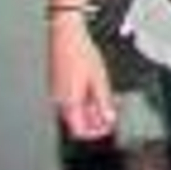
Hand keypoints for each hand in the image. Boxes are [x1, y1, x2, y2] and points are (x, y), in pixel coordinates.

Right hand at [48, 15, 117, 140]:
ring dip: (93, 110)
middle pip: (77, 123)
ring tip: (109, 100)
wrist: (66, 36)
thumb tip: (109, 118)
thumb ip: (104, 101)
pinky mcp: (59, 85)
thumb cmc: (80, 53)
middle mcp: (60, 101)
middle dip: (96, 121)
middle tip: (112, 113)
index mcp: (69, 103)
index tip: (109, 127)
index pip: (79, 131)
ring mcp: (58, 93)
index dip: (96, 132)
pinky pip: (72, 100)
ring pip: (76, 112)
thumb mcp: (99, 79)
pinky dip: (86, 100)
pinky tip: (98, 91)